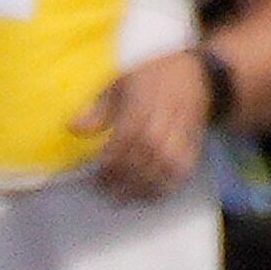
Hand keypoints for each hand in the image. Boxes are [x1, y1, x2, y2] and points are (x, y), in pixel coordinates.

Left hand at [85, 49, 215, 200]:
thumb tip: (72, 128)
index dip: (112, 158)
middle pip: (147, 153)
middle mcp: (166, 119)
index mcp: (145, 102)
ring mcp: (183, 132)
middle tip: (105, 190)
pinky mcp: (195, 143)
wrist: (198, 72)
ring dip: (145, 184)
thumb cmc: (151, 77)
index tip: (96, 174)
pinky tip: (150, 194)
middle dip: (125, 175)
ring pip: (167, 164)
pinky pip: (185, 168)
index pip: (128, 136)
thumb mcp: (120, 83)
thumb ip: (98, 109)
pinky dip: (169, 184)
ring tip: (124, 197)